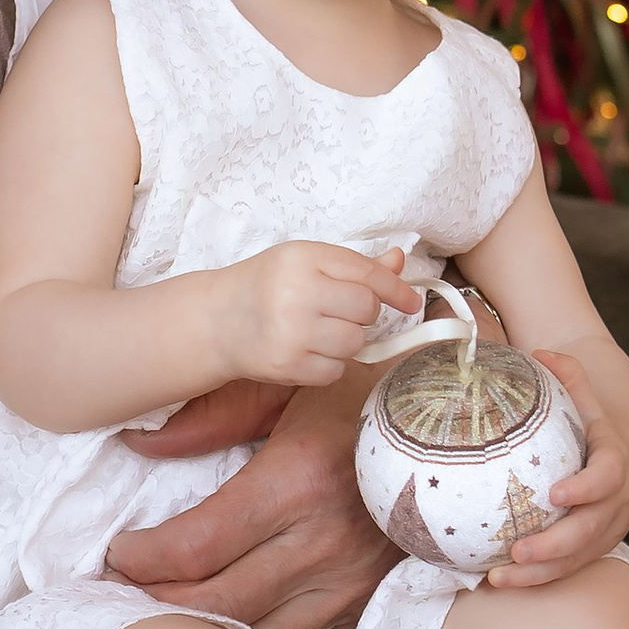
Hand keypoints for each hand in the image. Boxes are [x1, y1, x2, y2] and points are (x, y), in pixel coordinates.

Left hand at [106, 387, 396, 628]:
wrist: (462, 425)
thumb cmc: (366, 394)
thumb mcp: (287, 388)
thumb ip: (211, 416)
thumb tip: (140, 445)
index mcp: (293, 479)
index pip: (196, 546)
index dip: (142, 559)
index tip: (117, 553)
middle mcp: (321, 539)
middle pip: (217, 601)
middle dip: (155, 603)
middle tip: (120, 592)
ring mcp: (349, 577)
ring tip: (162, 614)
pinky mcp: (367, 597)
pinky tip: (224, 626)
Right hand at [217, 240, 416, 391]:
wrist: (217, 320)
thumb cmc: (266, 285)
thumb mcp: (305, 263)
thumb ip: (353, 266)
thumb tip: (399, 261)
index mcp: (303, 258)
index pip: (366, 273)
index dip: (396, 289)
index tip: (411, 301)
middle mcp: (297, 292)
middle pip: (367, 309)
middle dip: (363, 314)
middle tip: (340, 312)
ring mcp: (291, 332)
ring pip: (355, 343)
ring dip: (347, 340)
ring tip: (320, 331)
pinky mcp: (287, 366)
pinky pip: (336, 371)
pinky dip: (329, 364)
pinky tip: (307, 351)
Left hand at [483, 349, 628, 588]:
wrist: (628, 457)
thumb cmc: (593, 425)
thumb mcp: (586, 398)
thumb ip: (569, 375)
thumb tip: (542, 351)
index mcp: (618, 462)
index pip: (609, 477)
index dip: (586, 488)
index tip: (555, 494)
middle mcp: (619, 503)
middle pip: (591, 530)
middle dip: (555, 545)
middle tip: (517, 551)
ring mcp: (609, 530)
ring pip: (578, 559)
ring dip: (540, 573)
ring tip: (498, 578)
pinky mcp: (595, 549)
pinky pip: (568, 570)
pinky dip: (537, 579)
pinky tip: (497, 582)